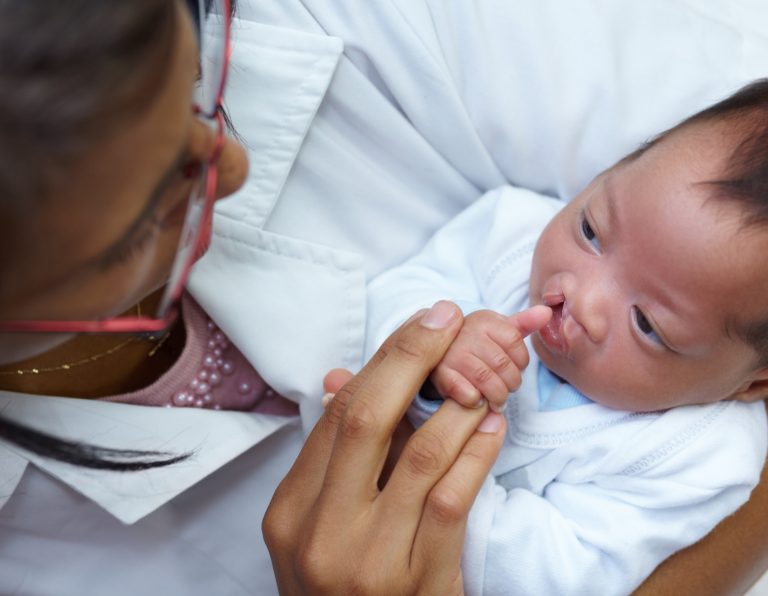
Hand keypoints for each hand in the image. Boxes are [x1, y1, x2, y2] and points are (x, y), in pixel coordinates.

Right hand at [262, 301, 506, 594]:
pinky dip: (475, 454)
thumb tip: (345, 378)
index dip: (382, 361)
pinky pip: (451, 500)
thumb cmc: (340, 589)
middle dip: (412, 359)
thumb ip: (332, 458)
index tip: (420, 323)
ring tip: (481, 377)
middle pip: (366, 419)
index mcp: (288, 511)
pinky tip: (490, 427)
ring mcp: (368, 561)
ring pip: (418, 457)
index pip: (336, 416)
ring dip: (456, 407)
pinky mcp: (419, 583)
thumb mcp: (316, 529)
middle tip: (448, 320)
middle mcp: (319, 532)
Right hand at [429, 305, 551, 411]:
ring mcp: (451, 353)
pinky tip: (477, 400)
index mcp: (484, 320)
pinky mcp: (441, 375)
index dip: (521, 362)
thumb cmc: (475, 345)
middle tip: (507, 389)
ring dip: (497, 396)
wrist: (435, 354)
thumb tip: (547, 312)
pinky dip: (477, 402)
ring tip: (496, 401)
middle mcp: (466, 333)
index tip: (516, 369)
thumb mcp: (497, 331)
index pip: (515, 342)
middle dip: (511, 383)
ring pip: (488, 380)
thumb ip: (523, 323)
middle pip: (504, 364)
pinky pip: (468, 394)